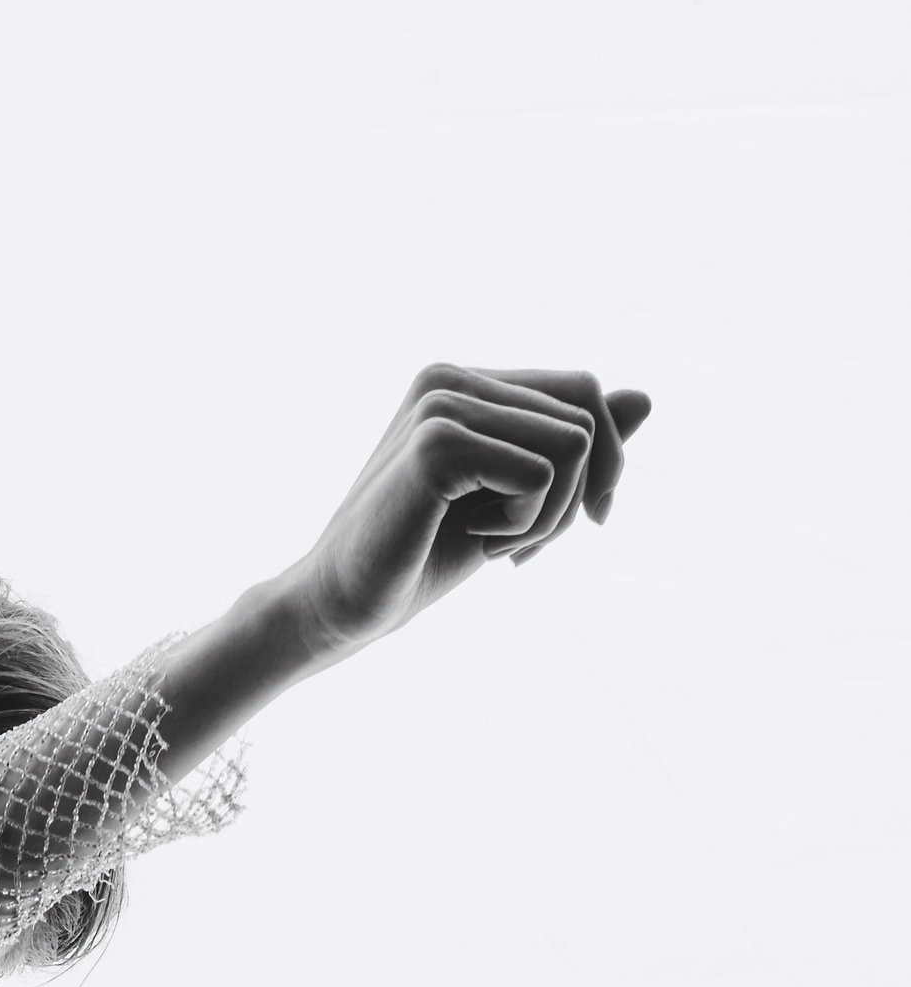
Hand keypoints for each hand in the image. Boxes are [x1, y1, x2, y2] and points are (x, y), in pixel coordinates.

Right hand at [288, 367, 652, 661]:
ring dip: (548, 517)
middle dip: (574, 497)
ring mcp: (442, 404)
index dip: (602, 461)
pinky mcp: (437, 443)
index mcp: (463, 383)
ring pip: (573, 445)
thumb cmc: (417, 559)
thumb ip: (569, 447)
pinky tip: (478, 545)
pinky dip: (525, 525)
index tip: (583, 522)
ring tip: (494, 546)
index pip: (580, 392)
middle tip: (523, 549)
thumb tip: (648, 397)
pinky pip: (542, 473)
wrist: (339, 607)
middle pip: (585, 414)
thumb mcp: (511, 502)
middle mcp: (451, 378)